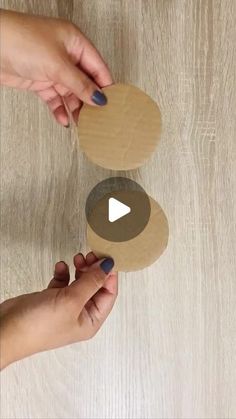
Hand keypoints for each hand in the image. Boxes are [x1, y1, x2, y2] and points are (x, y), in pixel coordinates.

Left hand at [0, 9, 112, 125]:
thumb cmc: (20, 40)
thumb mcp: (58, 65)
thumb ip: (80, 84)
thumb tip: (99, 98)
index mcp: (74, 42)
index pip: (98, 67)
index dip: (105, 86)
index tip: (112, 103)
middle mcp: (65, 54)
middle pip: (85, 82)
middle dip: (90, 100)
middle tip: (98, 117)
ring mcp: (52, 68)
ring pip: (70, 92)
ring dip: (75, 108)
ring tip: (83, 123)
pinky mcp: (39, 80)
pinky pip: (54, 98)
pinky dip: (59, 109)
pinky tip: (64, 119)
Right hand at [0, 252, 117, 368]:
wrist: (7, 329)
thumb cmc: (39, 326)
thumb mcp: (71, 301)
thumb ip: (91, 282)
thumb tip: (109, 266)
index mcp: (91, 320)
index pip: (109, 293)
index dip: (110, 274)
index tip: (107, 256)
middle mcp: (80, 314)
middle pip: (95, 286)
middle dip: (95, 269)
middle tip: (90, 255)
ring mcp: (65, 306)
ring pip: (80, 282)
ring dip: (81, 268)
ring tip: (77, 258)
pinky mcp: (51, 299)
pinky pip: (63, 282)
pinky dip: (64, 272)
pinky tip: (60, 266)